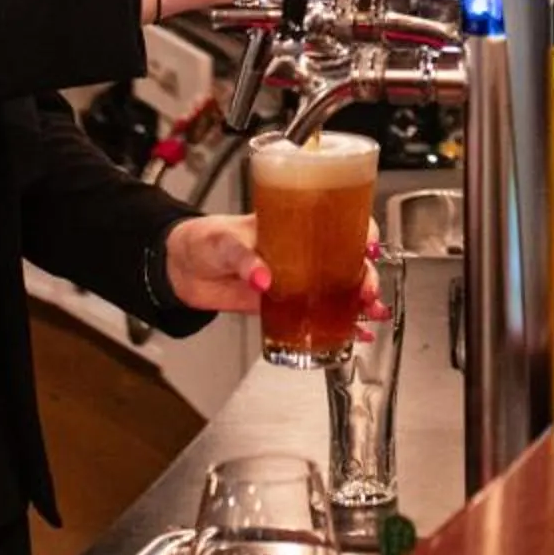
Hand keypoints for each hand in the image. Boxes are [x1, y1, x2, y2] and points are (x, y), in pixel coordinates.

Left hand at [161, 217, 392, 320]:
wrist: (182, 268)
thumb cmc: (205, 240)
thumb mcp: (225, 240)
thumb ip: (245, 258)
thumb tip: (263, 277)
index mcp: (292, 225)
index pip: (337, 221)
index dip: (360, 232)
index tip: (368, 246)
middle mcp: (301, 250)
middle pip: (347, 259)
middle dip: (366, 274)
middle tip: (368, 291)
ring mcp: (296, 278)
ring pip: (339, 287)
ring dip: (360, 300)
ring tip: (371, 314)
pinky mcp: (284, 303)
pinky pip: (317, 313)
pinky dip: (340, 324)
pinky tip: (355, 333)